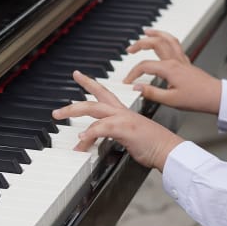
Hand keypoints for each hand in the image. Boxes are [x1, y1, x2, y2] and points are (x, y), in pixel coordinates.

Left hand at [53, 71, 185, 168]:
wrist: (169, 150)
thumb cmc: (154, 146)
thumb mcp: (131, 138)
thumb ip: (117, 136)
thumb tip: (103, 141)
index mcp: (124, 113)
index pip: (104, 93)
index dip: (89, 83)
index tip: (78, 75)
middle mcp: (122, 112)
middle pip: (93, 101)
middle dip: (72, 105)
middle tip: (57, 112)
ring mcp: (123, 119)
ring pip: (93, 109)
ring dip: (73, 112)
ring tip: (60, 117)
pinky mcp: (125, 129)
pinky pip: (102, 128)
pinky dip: (90, 133)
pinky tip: (81, 140)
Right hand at [123, 28, 221, 113]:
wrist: (216, 97)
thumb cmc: (197, 99)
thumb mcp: (170, 100)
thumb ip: (151, 93)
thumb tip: (137, 87)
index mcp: (169, 69)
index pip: (145, 66)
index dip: (133, 73)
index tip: (128, 82)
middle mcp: (175, 61)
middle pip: (155, 43)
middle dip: (140, 43)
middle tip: (129, 49)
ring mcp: (182, 60)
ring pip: (168, 39)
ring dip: (156, 33)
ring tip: (146, 31)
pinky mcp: (187, 63)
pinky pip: (176, 45)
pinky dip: (167, 39)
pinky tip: (164, 41)